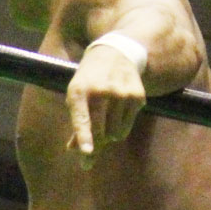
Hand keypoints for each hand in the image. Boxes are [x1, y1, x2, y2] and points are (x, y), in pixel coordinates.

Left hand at [65, 43, 146, 167]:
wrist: (116, 52)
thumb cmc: (89, 80)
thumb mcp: (76, 95)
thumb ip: (77, 123)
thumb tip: (74, 149)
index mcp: (79, 92)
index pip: (82, 118)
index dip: (84, 136)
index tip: (87, 151)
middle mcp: (101, 92)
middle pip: (100, 132)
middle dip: (95, 147)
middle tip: (89, 157)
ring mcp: (121, 93)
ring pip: (115, 133)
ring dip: (109, 135)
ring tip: (106, 119)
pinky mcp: (137, 96)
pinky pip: (126, 126)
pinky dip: (121, 126)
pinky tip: (118, 110)